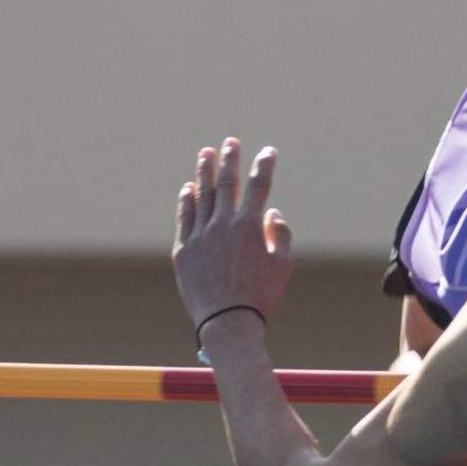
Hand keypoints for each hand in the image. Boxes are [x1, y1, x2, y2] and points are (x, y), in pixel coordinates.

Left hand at [172, 138, 292, 333]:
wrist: (227, 323)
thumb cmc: (260, 297)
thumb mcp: (283, 266)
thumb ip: (281, 235)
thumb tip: (272, 213)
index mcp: (250, 226)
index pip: (260, 186)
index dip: (264, 164)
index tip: (268, 151)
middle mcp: (223, 224)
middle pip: (227, 182)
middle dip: (230, 159)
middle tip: (230, 142)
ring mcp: (200, 235)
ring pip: (202, 195)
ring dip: (205, 172)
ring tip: (206, 154)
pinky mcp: (183, 249)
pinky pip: (185, 217)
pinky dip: (187, 200)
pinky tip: (189, 188)